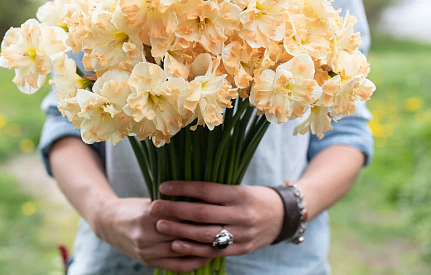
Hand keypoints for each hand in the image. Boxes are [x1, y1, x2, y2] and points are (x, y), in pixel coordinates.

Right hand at [89, 196, 212, 271]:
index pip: (183, 215)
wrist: (109, 223)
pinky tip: (206, 256)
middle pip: (185, 234)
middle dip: (207, 231)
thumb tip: (203, 199)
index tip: (220, 211)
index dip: (203, 214)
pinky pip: (176, 266)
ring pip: (183, 252)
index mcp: (151, 214)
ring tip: (222, 242)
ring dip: (203, 248)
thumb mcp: (153, 199)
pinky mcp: (148, 262)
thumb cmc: (136, 206)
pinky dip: (193, 261)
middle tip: (227, 227)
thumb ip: (174, 203)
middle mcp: (148, 234)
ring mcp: (148, 251)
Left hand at [151, 181, 283, 257]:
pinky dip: (194, 248)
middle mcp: (241, 214)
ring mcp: (242, 234)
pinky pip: (214, 251)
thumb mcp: (238, 188)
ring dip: (180, 230)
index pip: (206, 190)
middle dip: (176, 210)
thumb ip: (215, 192)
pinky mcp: (241, 249)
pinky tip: (177, 245)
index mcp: (239, 194)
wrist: (283, 216)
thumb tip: (183, 189)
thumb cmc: (255, 196)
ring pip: (205, 234)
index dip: (184, 188)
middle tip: (155, 206)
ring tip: (160, 225)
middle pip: (202, 213)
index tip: (164, 186)